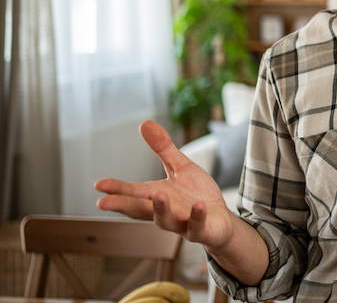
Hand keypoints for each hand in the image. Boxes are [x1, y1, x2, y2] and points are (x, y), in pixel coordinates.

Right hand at [95, 120, 235, 248]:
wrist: (220, 219)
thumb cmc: (196, 194)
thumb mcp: (180, 167)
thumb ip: (163, 149)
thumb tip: (144, 123)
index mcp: (156, 196)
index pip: (132, 192)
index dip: (116, 189)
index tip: (98, 184)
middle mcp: (164, 212)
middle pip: (140, 210)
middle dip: (122, 206)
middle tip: (103, 203)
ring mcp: (182, 222)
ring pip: (166, 220)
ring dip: (162, 209)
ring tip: (159, 195)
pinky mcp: (201, 230)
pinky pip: (197, 225)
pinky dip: (196, 217)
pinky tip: (198, 206)